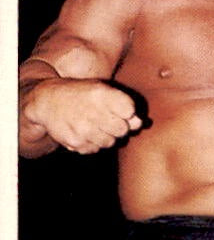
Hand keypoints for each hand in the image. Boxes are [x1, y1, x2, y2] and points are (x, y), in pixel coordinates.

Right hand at [23, 78, 142, 153]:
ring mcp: (83, 129)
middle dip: (118, 126)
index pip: (129, 110)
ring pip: (110, 142)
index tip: (120, 110)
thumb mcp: (101, 90)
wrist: (48, 101)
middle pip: (123, 129)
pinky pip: (95, 149)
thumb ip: (123, 104)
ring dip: (106, 136)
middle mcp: (92, 111)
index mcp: (101, 93)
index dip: (127, 112)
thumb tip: (140, 124)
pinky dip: (92, 143)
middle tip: (106, 119)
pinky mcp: (76, 142)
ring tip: (93, 125)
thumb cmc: (81, 95)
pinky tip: (84, 132)